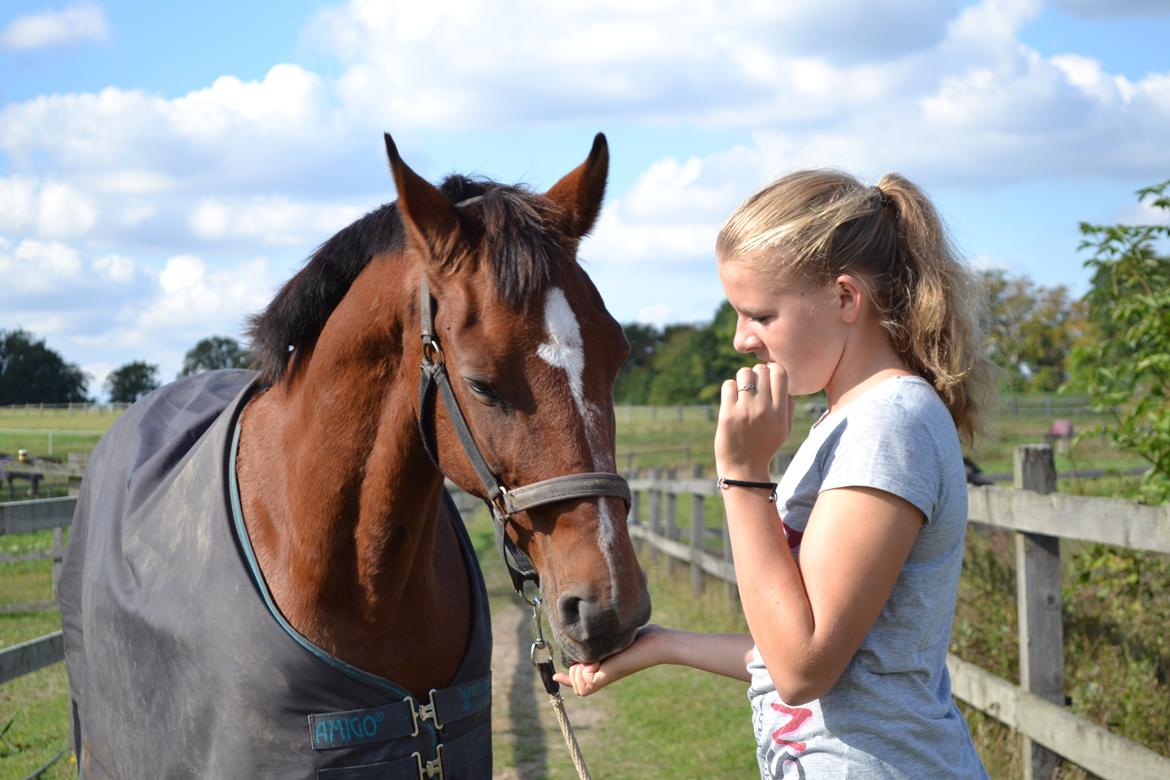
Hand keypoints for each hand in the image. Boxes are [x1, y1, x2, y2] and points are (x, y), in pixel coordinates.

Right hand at [552, 625, 665, 695]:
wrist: (658, 644)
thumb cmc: (641, 637)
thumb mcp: (615, 636)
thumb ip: (602, 637)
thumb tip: (589, 629)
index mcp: (603, 668)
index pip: (579, 681)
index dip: (567, 680)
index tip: (556, 676)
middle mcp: (603, 675)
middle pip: (574, 678)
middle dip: (574, 668)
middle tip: (592, 658)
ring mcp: (605, 678)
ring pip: (578, 683)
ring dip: (579, 670)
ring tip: (595, 660)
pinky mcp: (607, 677)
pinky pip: (585, 683)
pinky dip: (584, 672)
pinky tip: (596, 663)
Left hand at [714, 362, 794, 478]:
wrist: (743, 469)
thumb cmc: (765, 446)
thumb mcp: (785, 429)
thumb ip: (788, 406)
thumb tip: (783, 384)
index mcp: (780, 412)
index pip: (779, 373)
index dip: (773, 370)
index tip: (768, 379)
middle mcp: (764, 409)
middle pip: (761, 369)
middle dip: (757, 374)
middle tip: (754, 386)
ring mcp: (745, 410)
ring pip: (744, 373)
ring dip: (743, 378)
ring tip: (742, 390)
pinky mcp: (727, 414)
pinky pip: (728, 385)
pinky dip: (730, 389)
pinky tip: (732, 399)